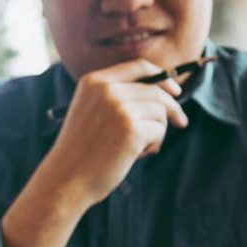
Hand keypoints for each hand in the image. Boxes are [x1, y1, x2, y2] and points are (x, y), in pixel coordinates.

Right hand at [45, 59, 188, 207]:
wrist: (66, 179)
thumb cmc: (80, 152)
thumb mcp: (90, 112)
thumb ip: (116, 96)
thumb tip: (164, 92)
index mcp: (94, 82)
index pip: (139, 66)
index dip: (162, 76)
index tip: (175, 91)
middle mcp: (106, 90)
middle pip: (156, 90)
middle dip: (171, 108)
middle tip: (181, 122)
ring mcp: (119, 108)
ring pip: (161, 110)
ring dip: (158, 130)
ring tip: (141, 148)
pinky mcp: (131, 129)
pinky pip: (159, 130)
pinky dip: (154, 144)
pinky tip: (137, 155)